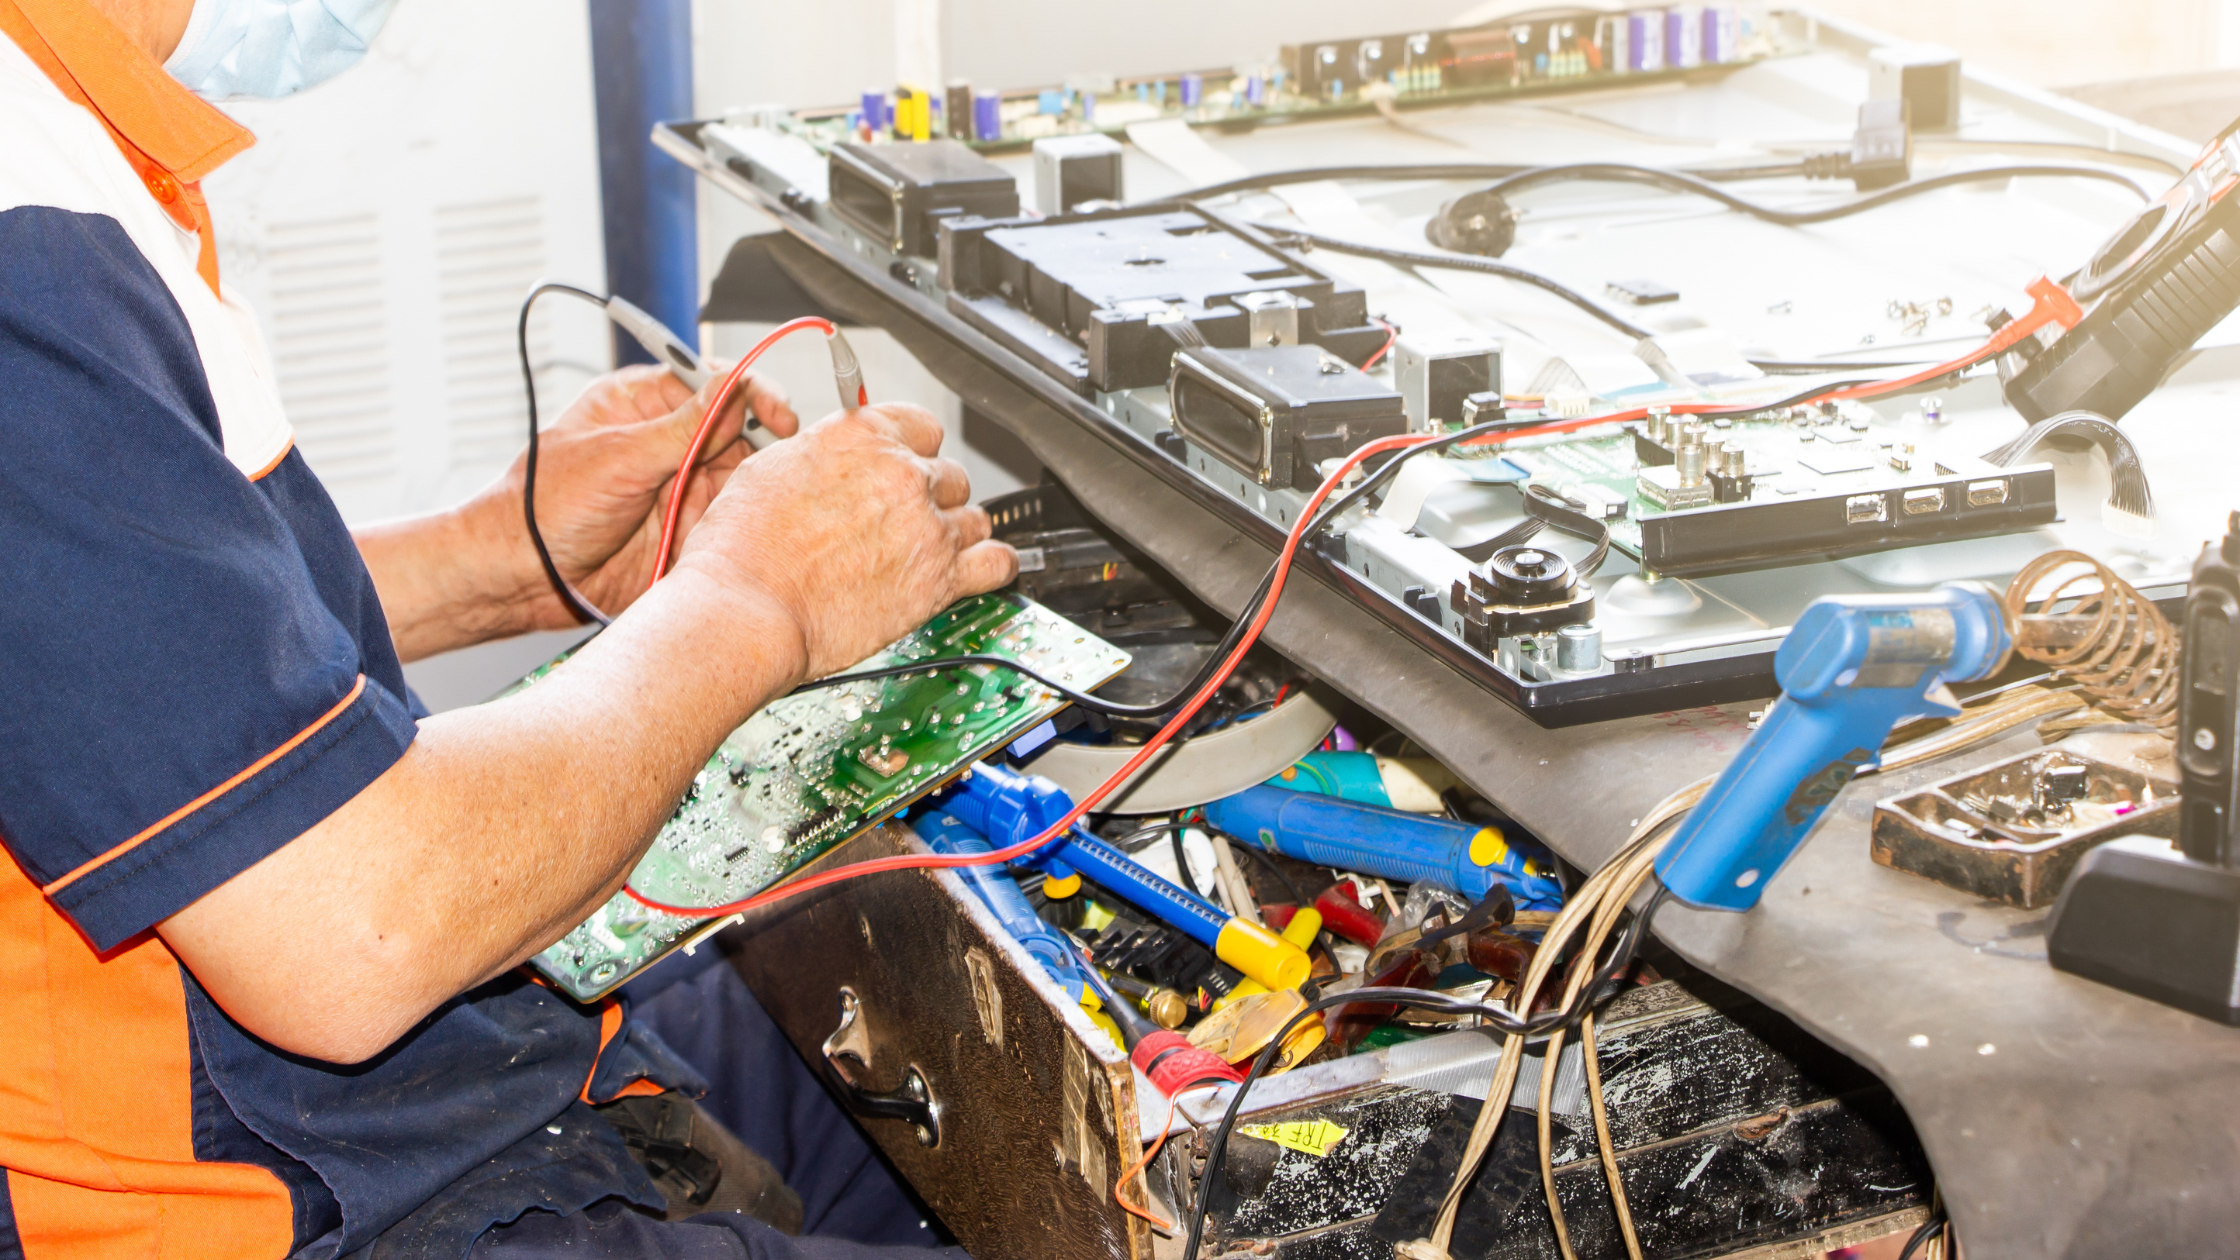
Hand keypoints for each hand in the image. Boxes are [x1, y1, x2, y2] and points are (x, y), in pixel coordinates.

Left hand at [494, 364, 798, 624]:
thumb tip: (734, 388)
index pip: (712, 382)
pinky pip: (728, 520)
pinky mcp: (683, 528)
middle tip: (771, 465)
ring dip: (748, 488)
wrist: (522, 575)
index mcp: (642, 404)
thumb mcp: (618, 456)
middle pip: (737, 429)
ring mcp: (676, 485)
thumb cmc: (544, 505)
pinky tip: (738, 528)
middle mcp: (665, 441)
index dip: (751, 393)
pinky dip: (739, 524)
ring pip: (738, 477)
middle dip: (757, 444)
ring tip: (751, 501)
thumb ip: (683, 427)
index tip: (778, 414)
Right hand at [672, 403, 1017, 679]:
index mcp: (863, 435)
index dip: (913, 449)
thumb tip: (839, 460)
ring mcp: (927, 527)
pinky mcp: (940, 579)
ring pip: (973, 517)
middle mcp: (903, 474)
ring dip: (955, 532)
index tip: (906, 465)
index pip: (921, 425)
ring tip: (930, 550)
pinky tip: (981, 569)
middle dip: (928, 496)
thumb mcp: (771, 468)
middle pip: (947, 474)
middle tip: (901, 521)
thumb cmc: (743, 549)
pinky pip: (997, 562)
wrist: (745, 608)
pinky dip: (993, 566)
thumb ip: (825, 456)